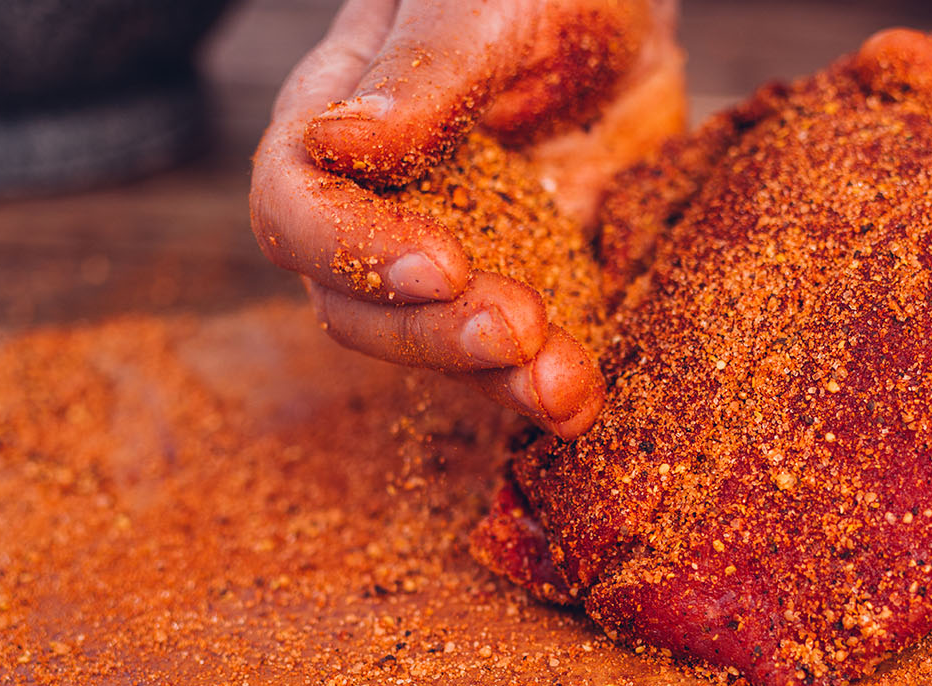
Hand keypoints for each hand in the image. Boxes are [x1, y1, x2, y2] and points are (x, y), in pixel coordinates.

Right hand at [250, 0, 683, 436]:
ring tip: (563, 389)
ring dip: (494, 382)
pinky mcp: (526, 286)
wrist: (634, 6)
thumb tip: (335, 143)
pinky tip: (583, 400)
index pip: (297, 205)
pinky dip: (546, 386)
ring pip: (434, 348)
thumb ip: (426, 67)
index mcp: (341, 115)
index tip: (444, 266)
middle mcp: (379, 201)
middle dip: (434, 334)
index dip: (356, 250)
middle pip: (356, 305)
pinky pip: (514, 360)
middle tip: (519, 330)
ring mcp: (453, 253)